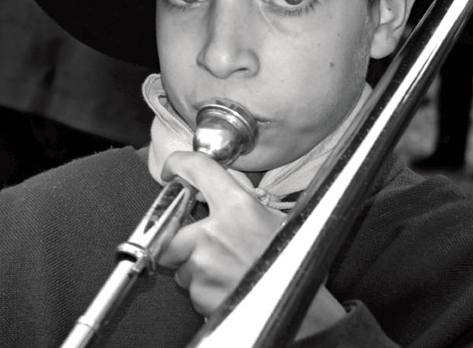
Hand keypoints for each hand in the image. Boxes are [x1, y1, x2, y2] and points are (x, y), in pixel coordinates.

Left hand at [157, 150, 284, 315]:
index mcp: (236, 206)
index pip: (197, 168)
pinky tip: (228, 287)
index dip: (178, 164)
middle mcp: (213, 232)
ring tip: (226, 271)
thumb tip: (226, 187)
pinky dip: (204, 290)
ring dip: (195, 268)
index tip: (171, 169)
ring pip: (180, 263)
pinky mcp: (199, 293)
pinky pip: (191, 289)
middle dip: (180, 239)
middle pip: (171, 228)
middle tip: (203, 246)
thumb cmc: (293, 263)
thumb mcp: (276, 219)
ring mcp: (203, 264)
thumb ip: (245, 201)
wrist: (302, 308)